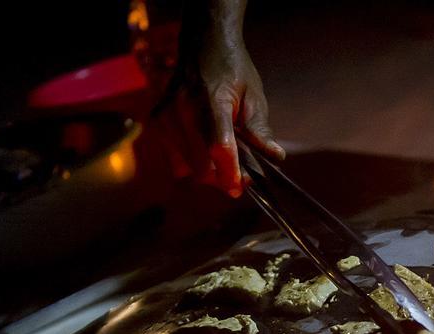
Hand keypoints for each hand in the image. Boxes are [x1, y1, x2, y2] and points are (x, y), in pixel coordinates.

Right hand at [167, 1, 283, 196]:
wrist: (202, 45)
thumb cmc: (232, 71)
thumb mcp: (253, 96)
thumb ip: (259, 130)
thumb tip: (275, 157)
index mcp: (211, 101)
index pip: (219, 148)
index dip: (230, 173)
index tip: (240, 187)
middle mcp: (183, 110)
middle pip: (201, 166)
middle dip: (223, 178)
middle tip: (241, 176)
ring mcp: (167, 117)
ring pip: (188, 169)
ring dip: (209, 173)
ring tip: (224, 160)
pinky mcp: (158, 123)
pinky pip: (176, 162)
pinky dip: (192, 165)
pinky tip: (204, 152)